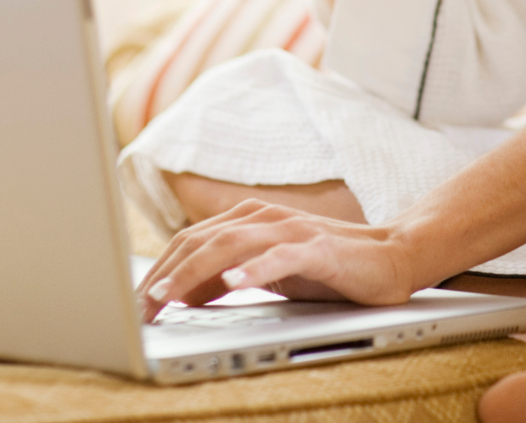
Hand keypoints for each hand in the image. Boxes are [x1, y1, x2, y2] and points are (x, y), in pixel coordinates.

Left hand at [136, 199, 417, 321]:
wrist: (390, 257)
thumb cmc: (328, 268)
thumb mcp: (269, 273)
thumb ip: (230, 275)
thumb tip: (183, 294)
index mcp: (250, 219)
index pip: (192, 240)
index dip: (160, 269)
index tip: (136, 301)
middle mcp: (266, 218)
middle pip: (202, 240)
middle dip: (166, 274)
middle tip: (140, 307)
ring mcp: (292, 231)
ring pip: (231, 246)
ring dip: (194, 273)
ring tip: (168, 296)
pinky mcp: (319, 249)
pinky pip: (280, 257)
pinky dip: (254, 269)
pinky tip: (232, 283)